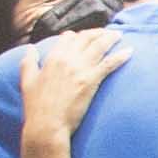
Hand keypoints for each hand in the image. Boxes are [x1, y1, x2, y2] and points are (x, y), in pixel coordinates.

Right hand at [18, 29, 124, 148]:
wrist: (47, 124)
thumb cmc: (36, 105)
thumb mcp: (27, 80)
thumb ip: (28, 61)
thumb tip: (30, 48)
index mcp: (52, 58)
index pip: (68, 37)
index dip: (78, 35)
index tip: (86, 36)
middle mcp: (67, 59)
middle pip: (86, 38)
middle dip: (98, 33)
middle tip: (108, 33)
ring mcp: (80, 69)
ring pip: (99, 46)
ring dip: (110, 38)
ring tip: (119, 35)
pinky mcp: (91, 80)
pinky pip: (109, 64)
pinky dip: (120, 56)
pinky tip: (130, 51)